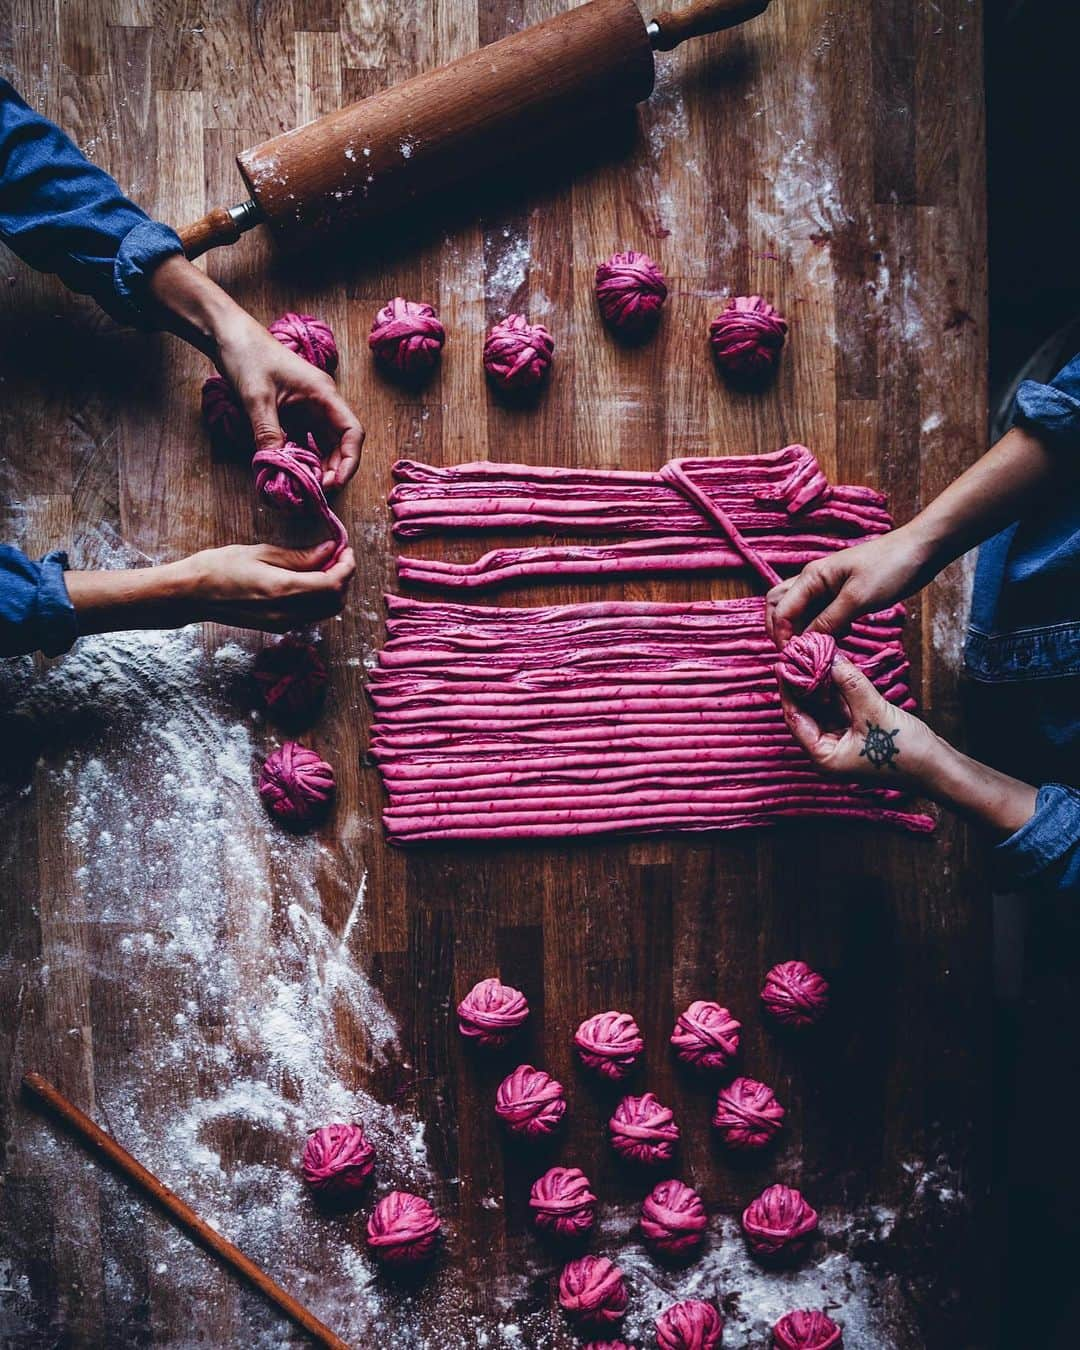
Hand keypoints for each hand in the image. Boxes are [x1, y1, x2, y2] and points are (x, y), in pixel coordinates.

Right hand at [178, 541, 355, 630]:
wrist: (192, 595)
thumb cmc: (220, 567)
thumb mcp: (261, 553)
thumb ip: (299, 556)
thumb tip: (329, 550)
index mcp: (283, 591)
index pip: (333, 584)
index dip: (347, 567)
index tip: (345, 549)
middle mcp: (287, 613)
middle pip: (335, 602)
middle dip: (344, 578)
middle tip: (338, 555)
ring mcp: (283, 624)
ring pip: (325, 611)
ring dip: (333, 589)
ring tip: (324, 564)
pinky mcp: (277, 626)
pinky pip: (311, 614)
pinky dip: (319, 598)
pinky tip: (309, 579)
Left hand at [214, 314, 363, 488]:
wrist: (229, 335)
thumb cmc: (248, 356)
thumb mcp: (257, 398)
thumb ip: (269, 434)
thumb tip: (277, 469)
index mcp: (324, 394)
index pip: (352, 433)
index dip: (349, 461)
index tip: (334, 483)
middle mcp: (322, 403)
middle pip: (340, 443)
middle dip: (333, 469)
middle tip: (314, 489)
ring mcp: (308, 408)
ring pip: (323, 444)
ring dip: (317, 465)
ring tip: (303, 484)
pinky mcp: (293, 413)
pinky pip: (304, 440)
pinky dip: (300, 457)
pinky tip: (289, 469)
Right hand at [765, 524, 935, 646]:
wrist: (921, 550)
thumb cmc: (890, 568)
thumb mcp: (857, 599)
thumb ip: (828, 621)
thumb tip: (805, 643)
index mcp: (811, 577)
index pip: (781, 611)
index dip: (783, 636)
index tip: (795, 660)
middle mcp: (812, 581)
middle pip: (780, 608)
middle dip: (782, 632)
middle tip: (797, 655)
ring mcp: (826, 587)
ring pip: (799, 612)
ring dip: (802, 631)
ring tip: (818, 650)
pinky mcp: (841, 594)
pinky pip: (820, 613)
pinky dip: (821, 628)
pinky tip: (838, 637)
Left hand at [779, 654, 939, 788]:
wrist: (938, 768)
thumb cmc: (905, 751)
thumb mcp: (873, 712)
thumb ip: (851, 683)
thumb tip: (831, 657)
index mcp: (822, 757)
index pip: (794, 718)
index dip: (788, 689)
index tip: (784, 663)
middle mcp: (827, 753)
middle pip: (807, 713)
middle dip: (804, 684)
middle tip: (799, 654)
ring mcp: (842, 744)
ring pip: (824, 709)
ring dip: (821, 685)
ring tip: (814, 656)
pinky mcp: (857, 736)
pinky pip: (840, 710)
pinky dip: (838, 692)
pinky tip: (835, 669)